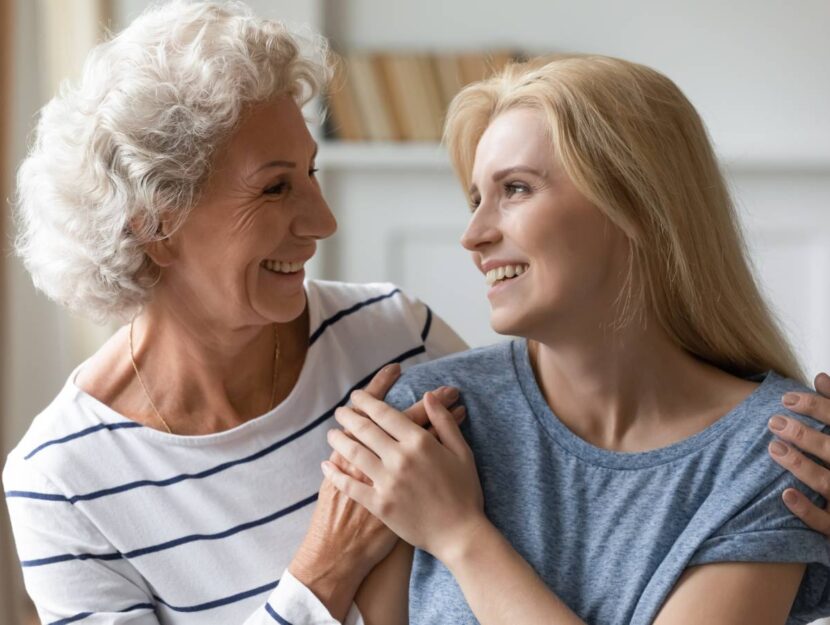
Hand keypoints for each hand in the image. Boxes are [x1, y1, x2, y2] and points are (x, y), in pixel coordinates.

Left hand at [289, 365, 461, 618]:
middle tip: (339, 411)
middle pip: (364, 429)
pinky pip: (349, 485)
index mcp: (419, 442)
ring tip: (331, 433)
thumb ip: (444, 421)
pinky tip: (326, 466)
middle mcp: (400, 458)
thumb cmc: (464, 492)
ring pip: (353, 453)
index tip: (357, 395)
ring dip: (338, 440)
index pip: (385, 413)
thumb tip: (429, 395)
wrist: (459, 535)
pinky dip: (335, 474)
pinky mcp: (379, 505)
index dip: (367, 401)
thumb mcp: (461, 452)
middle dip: (348, 416)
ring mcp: (387, 482)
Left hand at [767, 372, 829, 534]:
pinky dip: (807, 509)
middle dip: (804, 435)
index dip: (816, 406)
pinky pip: (826, 522)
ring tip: (773, 448)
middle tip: (773, 422)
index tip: (784, 398)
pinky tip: (785, 494)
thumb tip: (820, 376)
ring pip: (828, 483)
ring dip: (801, 466)